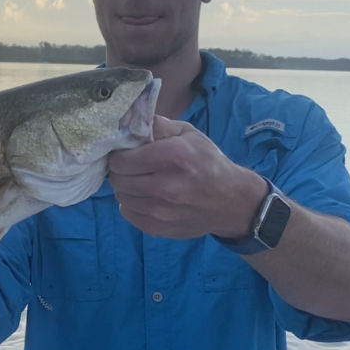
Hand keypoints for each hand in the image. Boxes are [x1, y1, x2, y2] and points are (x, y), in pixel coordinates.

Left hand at [108, 115, 265, 238]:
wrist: (232, 202)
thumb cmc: (208, 163)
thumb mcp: (189, 134)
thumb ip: (158, 125)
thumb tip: (129, 120)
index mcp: (173, 156)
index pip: (121, 159)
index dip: (120, 154)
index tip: (127, 153)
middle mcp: (165, 186)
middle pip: (117, 179)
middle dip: (121, 171)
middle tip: (133, 168)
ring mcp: (161, 211)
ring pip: (121, 197)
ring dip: (127, 188)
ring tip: (142, 182)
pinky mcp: (158, 228)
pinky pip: (128, 213)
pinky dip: (132, 204)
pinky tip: (147, 197)